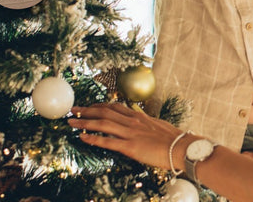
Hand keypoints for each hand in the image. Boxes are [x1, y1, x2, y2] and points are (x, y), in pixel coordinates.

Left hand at [68, 103, 182, 169]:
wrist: (181, 146)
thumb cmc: (171, 137)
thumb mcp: (156, 124)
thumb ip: (144, 121)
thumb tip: (138, 117)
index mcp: (137, 115)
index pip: (114, 106)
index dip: (98, 105)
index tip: (88, 106)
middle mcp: (132, 121)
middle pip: (104, 111)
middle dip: (87, 110)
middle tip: (73, 110)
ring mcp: (130, 133)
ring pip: (102, 124)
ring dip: (85, 121)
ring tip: (71, 122)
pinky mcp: (130, 147)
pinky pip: (108, 142)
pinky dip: (93, 139)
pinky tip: (82, 137)